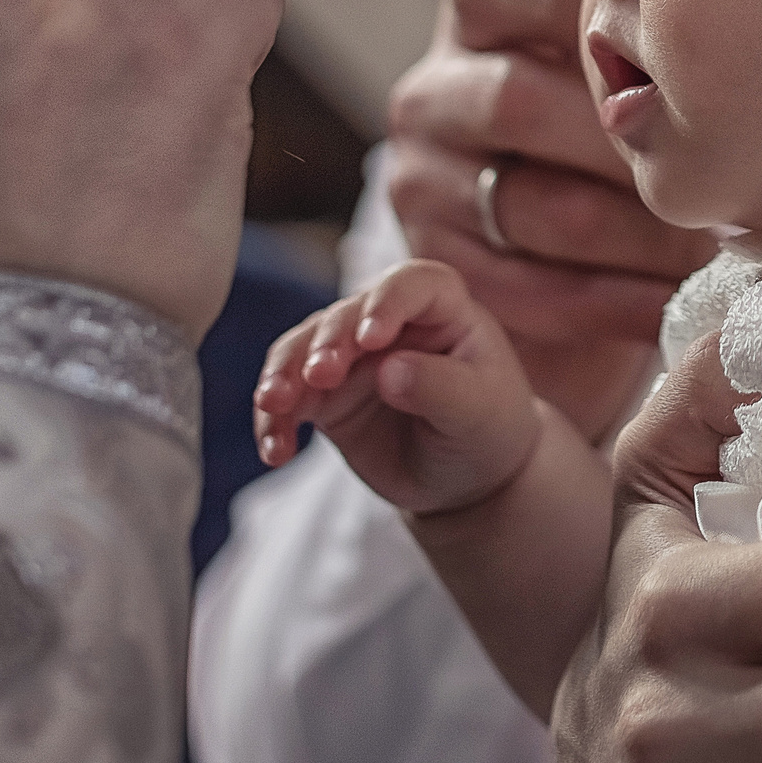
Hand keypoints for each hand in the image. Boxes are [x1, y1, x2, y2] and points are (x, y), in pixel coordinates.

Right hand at [255, 259, 544, 515]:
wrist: (466, 478)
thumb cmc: (487, 430)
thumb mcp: (479, 412)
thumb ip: (441, 387)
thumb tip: (390, 371)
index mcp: (440, 307)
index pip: (411, 284)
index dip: (386, 303)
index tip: (371, 339)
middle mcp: (387, 321)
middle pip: (344, 315)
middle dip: (325, 344)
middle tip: (318, 377)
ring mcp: (349, 356)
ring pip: (302, 349)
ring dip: (283, 374)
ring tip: (274, 405)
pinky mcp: (322, 396)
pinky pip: (287, 399)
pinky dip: (275, 421)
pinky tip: (275, 451)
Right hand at [387, 0, 712, 438]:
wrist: (561, 251)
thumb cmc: (617, 130)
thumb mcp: (621, 61)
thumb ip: (649, 38)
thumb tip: (750, 40)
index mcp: (478, 8)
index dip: (606, 29)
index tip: (695, 66)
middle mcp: (433, 89)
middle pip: (521, 103)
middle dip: (630, 149)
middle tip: (723, 179)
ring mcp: (422, 177)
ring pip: (533, 205)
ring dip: (635, 238)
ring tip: (711, 250)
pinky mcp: (435, 260)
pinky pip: (525, 286)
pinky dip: (608, 302)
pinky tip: (669, 306)